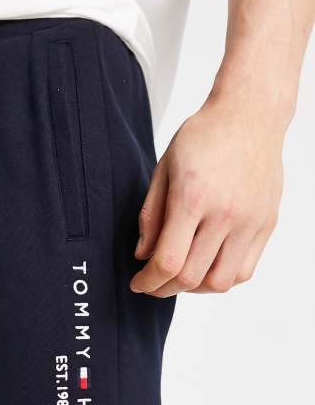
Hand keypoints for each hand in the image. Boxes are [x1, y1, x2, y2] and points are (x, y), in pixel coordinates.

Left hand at [130, 97, 283, 296]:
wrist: (250, 114)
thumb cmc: (202, 137)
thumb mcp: (164, 169)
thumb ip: (151, 215)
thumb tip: (142, 256)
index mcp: (192, 198)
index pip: (168, 262)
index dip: (148, 282)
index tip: (138, 284)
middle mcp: (225, 214)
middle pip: (192, 277)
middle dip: (164, 289)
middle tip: (153, 285)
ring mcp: (250, 221)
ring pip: (221, 282)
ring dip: (194, 289)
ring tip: (180, 277)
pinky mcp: (266, 224)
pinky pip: (244, 271)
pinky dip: (222, 279)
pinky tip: (206, 267)